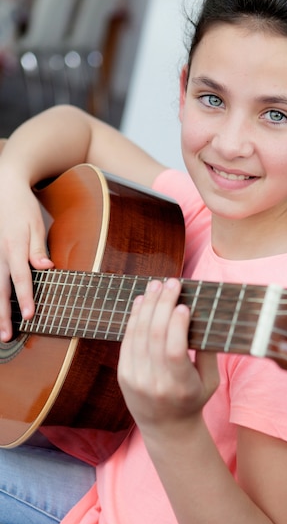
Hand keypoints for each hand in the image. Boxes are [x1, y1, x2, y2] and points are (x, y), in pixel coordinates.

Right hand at [0, 176, 52, 340]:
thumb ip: (38, 248)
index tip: (29, 316)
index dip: (26, 298)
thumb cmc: (22, 207)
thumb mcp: (35, 224)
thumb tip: (46, 268)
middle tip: (6, 336)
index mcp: (14, 248)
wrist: (3, 187)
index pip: (21, 279)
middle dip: (3, 315)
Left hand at [118, 278, 219, 438]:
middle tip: (171, 283)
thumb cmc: (194, 399)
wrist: (166, 428)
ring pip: (138, 334)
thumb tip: (205, 315)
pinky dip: (134, 318)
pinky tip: (141, 302)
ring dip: (147, 305)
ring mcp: (135, 379)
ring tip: (156, 285)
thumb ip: (208, 351)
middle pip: (154, 336)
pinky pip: (127, 341)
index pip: (174, 351)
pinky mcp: (123, 375)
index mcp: (180, 387)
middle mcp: (154, 383)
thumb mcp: (211, 381)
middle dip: (163, 304)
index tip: (184, 305)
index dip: (177, 325)